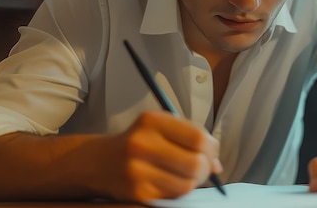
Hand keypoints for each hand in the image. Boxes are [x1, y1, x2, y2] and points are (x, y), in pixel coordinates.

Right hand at [96, 111, 221, 201]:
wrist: (99, 162)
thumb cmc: (139, 142)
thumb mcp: (160, 128)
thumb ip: (191, 138)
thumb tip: (217, 166)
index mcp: (152, 121)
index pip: (198, 137)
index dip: (212, 148)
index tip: (211, 152)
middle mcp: (143, 144)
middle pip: (196, 163)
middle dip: (206, 167)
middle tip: (203, 167)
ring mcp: (138, 171)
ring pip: (188, 184)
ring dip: (194, 182)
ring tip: (187, 175)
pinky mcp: (137, 193)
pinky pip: (174, 196)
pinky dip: (179, 190)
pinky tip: (172, 182)